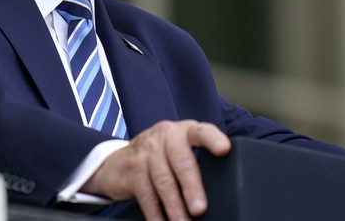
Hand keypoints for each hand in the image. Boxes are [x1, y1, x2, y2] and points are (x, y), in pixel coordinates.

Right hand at [81, 120, 231, 220]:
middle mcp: (166, 136)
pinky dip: (156, 214)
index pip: (202, 132)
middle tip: (200, 208)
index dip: (213, 139)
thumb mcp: (179, 150)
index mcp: (185, 131)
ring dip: (175, 207)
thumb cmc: (161, 157)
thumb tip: (224, 189)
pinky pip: (147, 195)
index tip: (224, 150)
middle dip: (192, 187)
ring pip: (164, 182)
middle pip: (182, 162)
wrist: (119, 161)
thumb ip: (198, 160)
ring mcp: (147, 151)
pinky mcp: (133, 168)